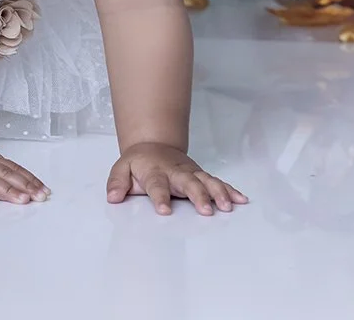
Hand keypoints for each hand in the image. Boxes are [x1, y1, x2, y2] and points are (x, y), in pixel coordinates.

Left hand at [108, 142, 245, 215]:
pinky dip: (230, 190)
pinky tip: (241, 199)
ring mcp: (191, 173)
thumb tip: (112, 198)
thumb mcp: (121, 169)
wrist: (154, 144)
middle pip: (188, 183)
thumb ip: (117, 183)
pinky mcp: (201, 175)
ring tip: (228, 206)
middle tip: (205, 210)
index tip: (164, 210)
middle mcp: (176, 172)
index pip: (157, 185)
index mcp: (155, 172)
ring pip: (207, 181)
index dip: (160, 197)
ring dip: (218, 193)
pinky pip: (217, 182)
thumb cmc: (139, 163)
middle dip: (198, 195)